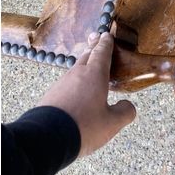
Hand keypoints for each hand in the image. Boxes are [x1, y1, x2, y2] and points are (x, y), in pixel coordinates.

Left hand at [37, 32, 135, 156]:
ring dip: (84, 61)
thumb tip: (129, 106)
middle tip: (96, 37)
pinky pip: (67, 81)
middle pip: (87, 55)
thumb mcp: (111, 123)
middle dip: (93, 46)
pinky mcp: (52, 95)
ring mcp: (62, 83)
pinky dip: (75, 78)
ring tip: (88, 61)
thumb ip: (124, 113)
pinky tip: (75, 87)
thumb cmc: (83, 127)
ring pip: (76, 67)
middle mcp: (77, 74)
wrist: (45, 139)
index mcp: (94, 74)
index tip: (107, 35)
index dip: (106, 43)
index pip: (102, 53)